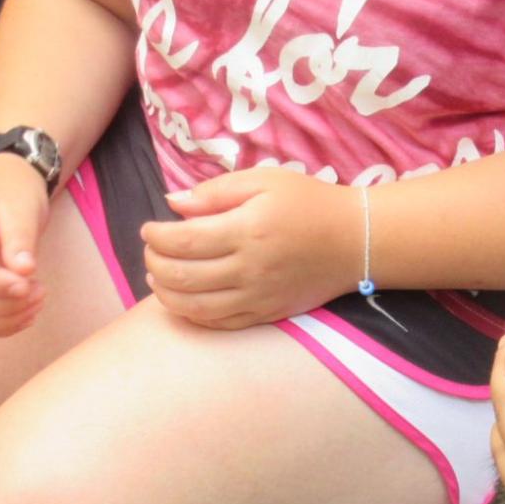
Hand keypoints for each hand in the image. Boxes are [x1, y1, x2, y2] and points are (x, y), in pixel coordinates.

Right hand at [0, 155, 50, 336]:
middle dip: (3, 304)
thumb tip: (24, 271)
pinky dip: (1, 324)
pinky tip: (28, 315)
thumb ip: (20, 237)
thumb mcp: (20, 204)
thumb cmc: (12, 189)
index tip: (28, 285)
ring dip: (4, 318)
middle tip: (40, 292)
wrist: (6, 184)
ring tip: (38, 302)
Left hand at [144, 170, 355, 328]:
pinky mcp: (267, 313)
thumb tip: (173, 203)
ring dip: (165, 293)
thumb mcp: (264, 180)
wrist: (355, 240)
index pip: (183, 241)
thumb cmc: (308, 203)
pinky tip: (183, 299)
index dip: (155, 237)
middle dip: (154, 263)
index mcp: (247, 230)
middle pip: (182, 276)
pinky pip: (219, 323)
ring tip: (158, 276)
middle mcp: (250, 269)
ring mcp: (258, 297)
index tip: (149, 228)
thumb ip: (215, 191)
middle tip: (151, 250)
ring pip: (194, 306)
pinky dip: (191, 314)